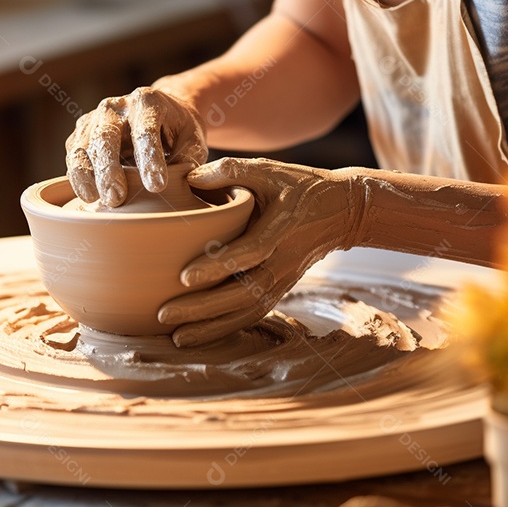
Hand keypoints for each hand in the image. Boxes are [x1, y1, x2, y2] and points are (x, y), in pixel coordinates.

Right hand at [65, 87, 207, 206]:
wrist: (160, 114)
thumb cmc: (179, 131)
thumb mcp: (193, 141)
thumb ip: (188, 160)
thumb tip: (182, 184)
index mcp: (148, 102)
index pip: (146, 131)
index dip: (150, 159)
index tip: (157, 186)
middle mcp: (116, 106)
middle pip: (106, 136)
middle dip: (109, 169)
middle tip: (116, 198)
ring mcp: (95, 119)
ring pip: (83, 146)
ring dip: (86, 175)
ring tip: (95, 200)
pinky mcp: (82, 134)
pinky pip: (74, 155)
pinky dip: (77, 176)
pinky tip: (88, 195)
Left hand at [158, 157, 364, 346]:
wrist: (343, 211)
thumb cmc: (300, 186)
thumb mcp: (270, 170)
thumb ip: (232, 171)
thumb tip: (190, 177)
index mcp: (281, 229)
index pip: (249, 252)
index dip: (218, 266)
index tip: (184, 277)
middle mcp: (283, 261)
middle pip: (244, 293)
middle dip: (204, 308)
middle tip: (165, 314)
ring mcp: (283, 280)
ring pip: (247, 311)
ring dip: (211, 327)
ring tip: (177, 337)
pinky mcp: (280, 290)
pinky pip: (252, 315)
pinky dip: (225, 329)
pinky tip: (198, 336)